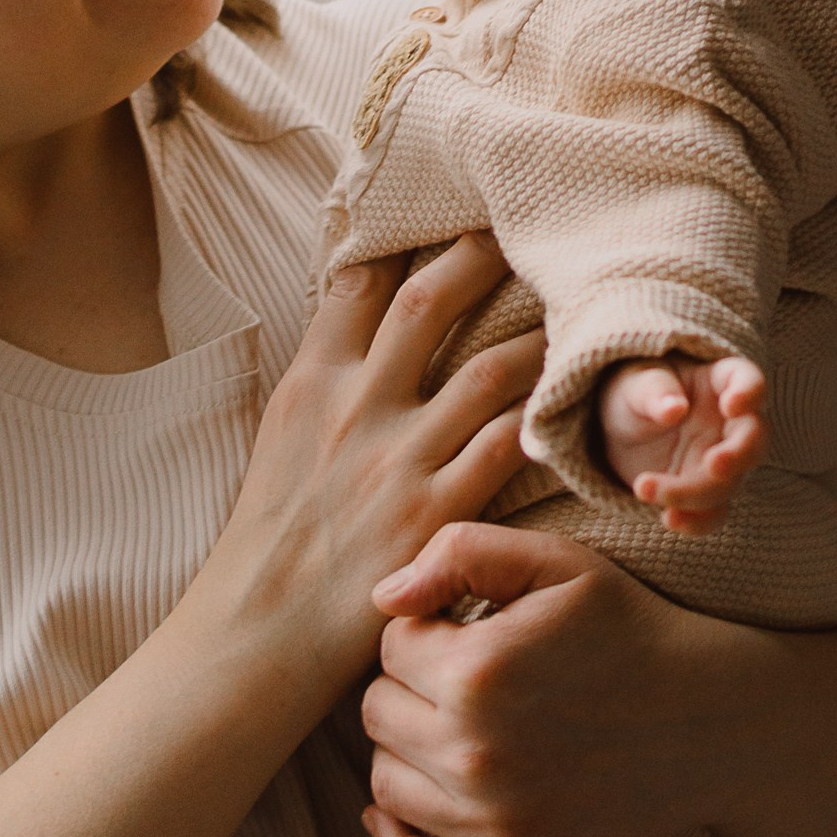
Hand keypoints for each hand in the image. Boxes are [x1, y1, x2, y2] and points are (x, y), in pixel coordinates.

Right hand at [200, 234, 541, 696]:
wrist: (255, 636)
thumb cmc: (268, 541)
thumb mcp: (277, 440)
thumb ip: (323, 381)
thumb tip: (356, 325)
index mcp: (311, 384)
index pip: (358, 282)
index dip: (405, 234)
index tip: (446, 200)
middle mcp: (356, 408)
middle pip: (428, 304)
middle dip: (479, 255)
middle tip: (527, 221)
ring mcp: (399, 462)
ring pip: (486, 371)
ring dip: (537, 334)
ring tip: (579, 304)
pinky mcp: (437, 515)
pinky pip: (508, 452)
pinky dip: (546, 420)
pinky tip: (582, 399)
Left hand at [358, 521, 722, 836]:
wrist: (713, 721)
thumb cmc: (629, 629)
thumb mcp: (558, 562)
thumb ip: (462, 551)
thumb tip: (383, 598)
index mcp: (478, 673)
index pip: (390, 646)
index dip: (425, 628)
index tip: (467, 629)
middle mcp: (476, 757)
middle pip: (377, 716)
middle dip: (409, 687)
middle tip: (463, 678)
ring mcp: (497, 827)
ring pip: (387, 787)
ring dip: (407, 752)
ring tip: (457, 727)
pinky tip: (397, 815)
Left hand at [595, 352, 767, 528]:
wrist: (620, 432)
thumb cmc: (634, 394)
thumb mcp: (633, 385)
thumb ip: (654, 392)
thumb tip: (675, 409)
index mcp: (719, 382)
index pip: (748, 381)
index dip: (749, 393)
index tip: (731, 406)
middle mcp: (731, 424)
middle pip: (754, 439)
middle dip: (739, 455)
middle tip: (714, 466)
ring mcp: (721, 461)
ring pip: (728, 483)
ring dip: (694, 492)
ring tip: (644, 488)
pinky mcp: (706, 495)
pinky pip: (713, 514)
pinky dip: (696, 521)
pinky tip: (668, 518)